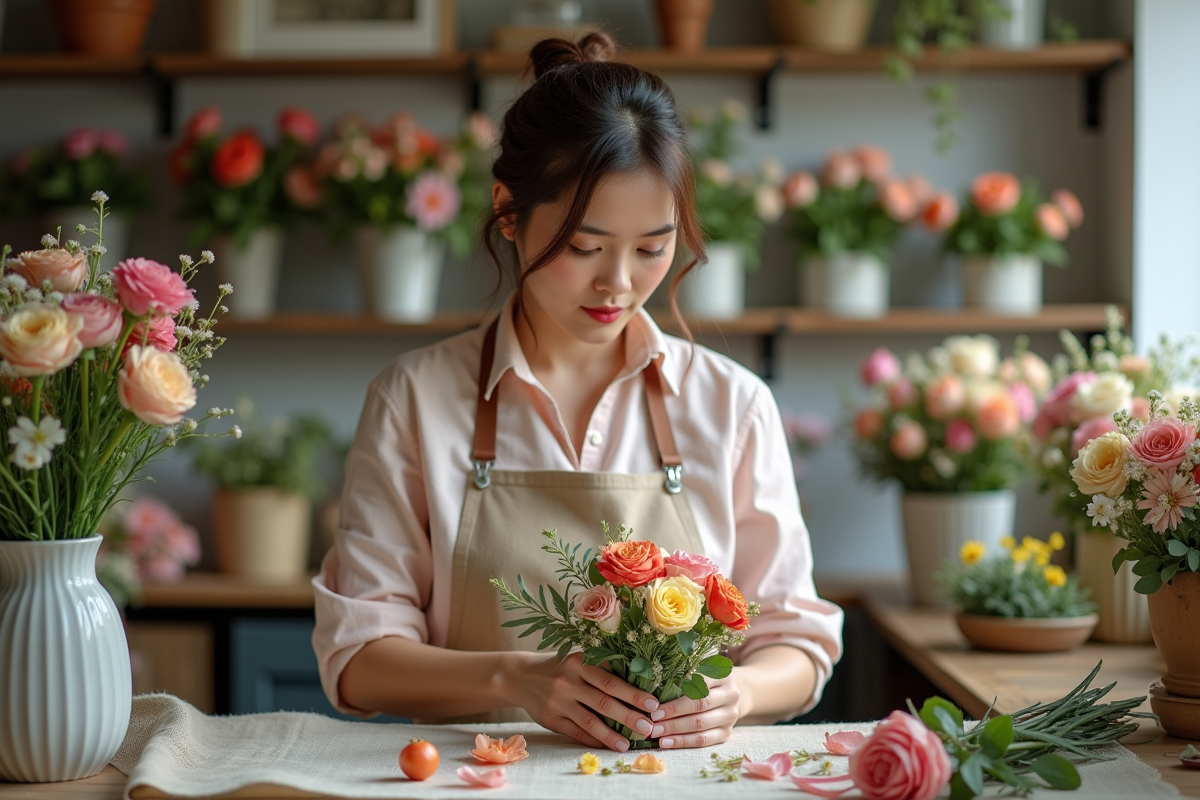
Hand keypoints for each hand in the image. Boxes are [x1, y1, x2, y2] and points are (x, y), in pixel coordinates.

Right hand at [510, 652, 660, 751]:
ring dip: (611, 735)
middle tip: (649, 727)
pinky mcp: (550, 718)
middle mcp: (568, 681)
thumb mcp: (578, 659)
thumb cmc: (560, 667)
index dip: (633, 693)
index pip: (611, 680)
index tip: (653, 704)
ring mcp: (558, 701)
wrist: (521, 676)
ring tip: (628, 744)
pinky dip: (593, 739)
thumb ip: (602, 668)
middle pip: (603, 702)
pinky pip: (576, 732)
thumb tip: (638, 682)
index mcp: (579, 663)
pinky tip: (608, 745)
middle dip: (629, 716)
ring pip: (590, 721)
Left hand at [649, 674, 741, 748]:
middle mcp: (731, 694)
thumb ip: (680, 673)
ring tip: (656, 734)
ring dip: (676, 732)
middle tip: (652, 724)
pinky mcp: (727, 732)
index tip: (654, 709)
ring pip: (701, 725)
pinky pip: (704, 740)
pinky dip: (684, 742)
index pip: (698, 687)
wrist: (727, 693)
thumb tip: (647, 685)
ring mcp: (731, 715)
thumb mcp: (697, 670)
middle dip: (673, 717)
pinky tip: (667, 742)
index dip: (676, 700)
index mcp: (722, 674)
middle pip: (699, 707)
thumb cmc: (703, 679)